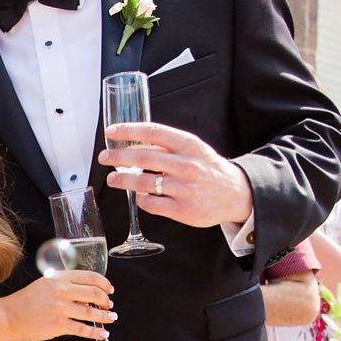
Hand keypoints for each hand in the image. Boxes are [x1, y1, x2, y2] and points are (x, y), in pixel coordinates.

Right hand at [3, 270, 114, 340]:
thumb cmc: (25, 301)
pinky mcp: (58, 326)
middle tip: (110, 305)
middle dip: (107, 301)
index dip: (105, 283)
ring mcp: (60, 309)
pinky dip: (96, 332)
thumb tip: (86, 291)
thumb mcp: (45, 283)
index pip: (90, 277)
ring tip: (110, 318)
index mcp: (59, 278)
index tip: (109, 289)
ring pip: (92, 312)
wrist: (8, 316)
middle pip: (95, 293)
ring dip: (105, 316)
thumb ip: (64, 283)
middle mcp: (61, 291)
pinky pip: (83, 329)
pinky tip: (103, 333)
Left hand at [101, 123, 252, 228]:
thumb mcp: (194, 149)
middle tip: (105, 158)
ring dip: (123, 179)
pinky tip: (139, 195)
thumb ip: (168, 145)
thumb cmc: (208, 169)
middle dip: (118, 157)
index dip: (128, 131)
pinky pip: (151, 203)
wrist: (236, 194)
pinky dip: (140, 198)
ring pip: (143, 182)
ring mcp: (184, 188)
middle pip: (143, 157)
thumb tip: (133, 142)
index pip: (153, 132)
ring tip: (114, 179)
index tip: (111, 132)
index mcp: (189, 145)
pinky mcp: (183, 210)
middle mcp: (186, 165)